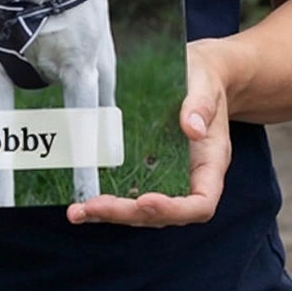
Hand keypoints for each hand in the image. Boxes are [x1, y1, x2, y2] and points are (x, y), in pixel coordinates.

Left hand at [66, 38, 231, 227]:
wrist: (202, 77)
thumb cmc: (206, 83)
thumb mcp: (206, 86)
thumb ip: (202, 106)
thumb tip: (193, 128)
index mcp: (211, 163)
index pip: (201, 204)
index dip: (173, 209)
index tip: (146, 202)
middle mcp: (192, 178)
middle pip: (164, 213)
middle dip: (128, 214)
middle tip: (93, 208)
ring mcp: (171, 176)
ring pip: (146, 210)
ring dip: (113, 214)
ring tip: (80, 212)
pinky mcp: (152, 170)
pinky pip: (134, 193)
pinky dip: (111, 202)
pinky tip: (86, 202)